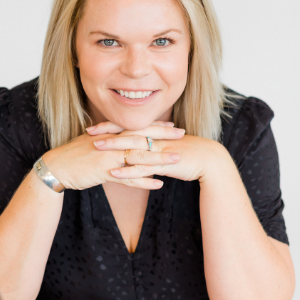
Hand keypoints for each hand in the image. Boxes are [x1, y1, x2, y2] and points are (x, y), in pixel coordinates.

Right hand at [42, 120, 185, 190]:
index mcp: (110, 134)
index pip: (137, 127)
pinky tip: (159, 184)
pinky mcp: (104, 172)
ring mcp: (108, 157)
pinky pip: (128, 178)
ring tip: (178, 159)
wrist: (54, 167)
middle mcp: (111, 142)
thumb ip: (110, 141)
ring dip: (160, 158)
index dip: (155, 126)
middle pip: (142, 137)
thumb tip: (123, 141)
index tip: (172, 126)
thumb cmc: (74, 156)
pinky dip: (144, 182)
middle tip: (183, 136)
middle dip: (163, 137)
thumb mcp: (93, 143)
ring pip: (138, 156)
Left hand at [89, 121, 226, 183]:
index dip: (112, 126)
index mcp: (157, 133)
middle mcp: (157, 138)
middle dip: (107, 132)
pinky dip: (127, 170)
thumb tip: (143, 149)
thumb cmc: (192, 154)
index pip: (130, 126)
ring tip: (94, 149)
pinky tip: (113, 173)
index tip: (95, 126)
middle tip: (88, 133)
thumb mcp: (171, 147)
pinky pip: (143, 167)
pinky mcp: (165, 164)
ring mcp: (160, 150)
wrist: (211, 160)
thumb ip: (156, 147)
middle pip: (128, 132)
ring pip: (133, 148)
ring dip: (113, 148)